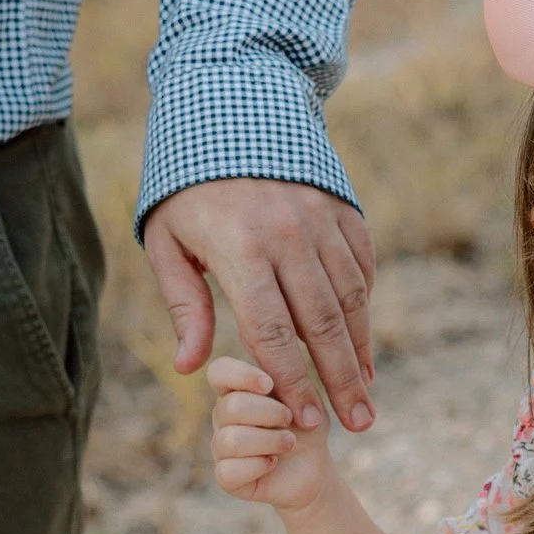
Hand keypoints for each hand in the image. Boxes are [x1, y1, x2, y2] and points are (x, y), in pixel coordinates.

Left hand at [144, 174, 375, 433]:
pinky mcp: (343, 208)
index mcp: (241, 251)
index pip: (273, 333)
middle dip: (342, 381)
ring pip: (351, 298)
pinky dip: (364, 305)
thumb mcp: (166, 241)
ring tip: (367, 392)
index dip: (293, 382)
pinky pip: (361, 266)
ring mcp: (321, 221)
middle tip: (359, 424)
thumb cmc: (185, 187)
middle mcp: (289, 237)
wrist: (227, 109)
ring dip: (361, 350)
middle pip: (323, 325)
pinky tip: (362, 339)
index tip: (307, 420)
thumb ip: (185, 306)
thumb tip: (192, 369)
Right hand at [206, 353, 335, 513]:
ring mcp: (221, 447)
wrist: (313, 468)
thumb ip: (292, 387)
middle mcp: (222, 416)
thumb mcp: (308, 402)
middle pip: (231, 407)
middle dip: (270, 414)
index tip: (269, 385)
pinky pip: (229, 471)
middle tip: (291, 420)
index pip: (219, 372)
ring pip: (231, 440)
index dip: (240, 375)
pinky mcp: (226, 477)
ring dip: (270, 441)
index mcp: (237, 389)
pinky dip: (259, 466)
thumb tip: (274, 385)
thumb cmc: (306, 428)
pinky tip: (273, 463)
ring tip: (289, 443)